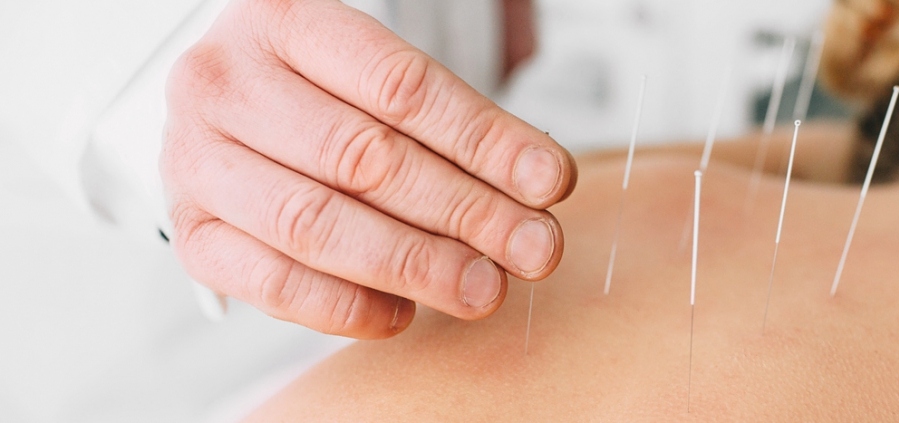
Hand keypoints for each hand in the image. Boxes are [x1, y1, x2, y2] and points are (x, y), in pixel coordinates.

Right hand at [162, 0, 575, 338]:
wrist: (227, 107)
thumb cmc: (317, 89)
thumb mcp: (375, 73)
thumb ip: (450, 123)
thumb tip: (537, 186)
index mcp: (282, 21)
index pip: (400, 86)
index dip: (483, 140)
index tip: (547, 181)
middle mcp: (226, 85)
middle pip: (364, 158)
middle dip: (465, 211)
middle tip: (532, 247)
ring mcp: (196, 162)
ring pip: (317, 225)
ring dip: (416, 265)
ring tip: (484, 286)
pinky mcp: (192, 234)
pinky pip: (272, 284)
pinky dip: (347, 306)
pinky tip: (404, 311)